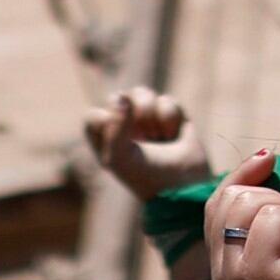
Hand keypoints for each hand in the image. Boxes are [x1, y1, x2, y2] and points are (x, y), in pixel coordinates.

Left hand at [84, 87, 213, 203]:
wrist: (185, 185)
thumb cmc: (146, 176)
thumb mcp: (120, 158)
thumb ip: (113, 127)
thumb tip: (121, 97)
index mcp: (105, 140)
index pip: (94, 117)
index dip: (106, 124)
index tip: (122, 142)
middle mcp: (123, 127)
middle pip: (118, 97)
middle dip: (133, 117)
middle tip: (145, 138)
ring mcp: (147, 120)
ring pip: (142, 93)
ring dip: (152, 114)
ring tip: (159, 136)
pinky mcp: (170, 116)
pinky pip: (166, 100)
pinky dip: (170, 117)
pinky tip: (174, 135)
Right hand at [209, 151, 279, 279]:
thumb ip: (274, 218)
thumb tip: (265, 163)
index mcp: (228, 269)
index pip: (216, 206)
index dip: (240, 175)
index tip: (269, 157)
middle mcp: (223, 276)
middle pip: (232, 199)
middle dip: (277, 196)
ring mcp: (233, 278)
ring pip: (251, 204)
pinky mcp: (255, 277)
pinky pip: (272, 219)